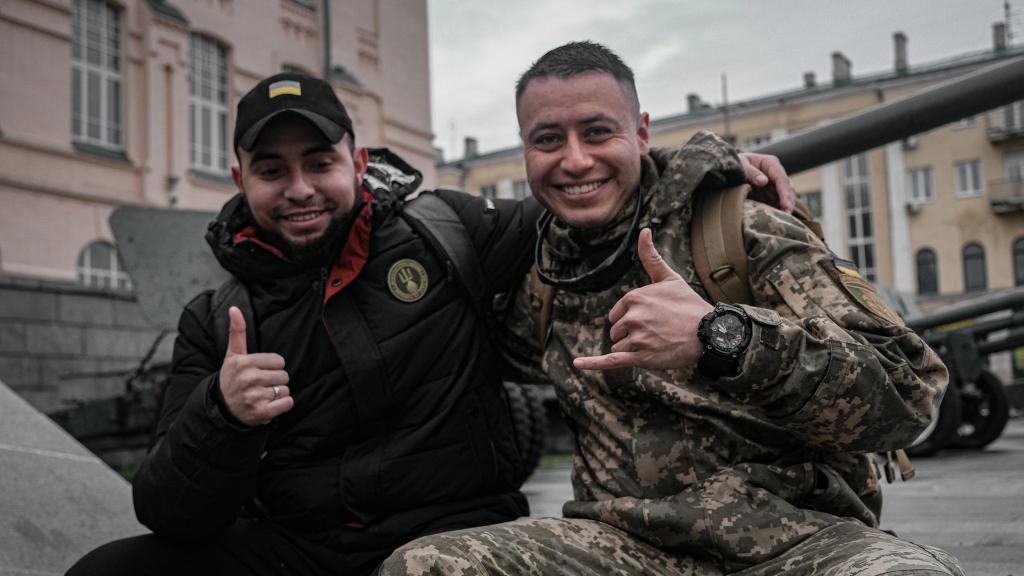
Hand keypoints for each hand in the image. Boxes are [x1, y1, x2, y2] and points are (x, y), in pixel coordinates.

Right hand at [218, 306, 292, 425]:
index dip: (272, 366)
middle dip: (275, 380)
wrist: (222, 408)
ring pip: (286, 389)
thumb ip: (237, 331)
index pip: (279, 361)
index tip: (259, 371)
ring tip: (262, 395)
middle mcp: (248, 379)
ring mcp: (255, 397)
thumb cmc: (232, 377)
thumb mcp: (233, 355)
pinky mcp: (262, 412)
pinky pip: (288, 403)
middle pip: (284, 375)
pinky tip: (268, 404)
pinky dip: (282, 405)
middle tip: (260, 385)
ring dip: (278, 393)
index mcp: (244, 363)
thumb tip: (234, 308)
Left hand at [573, 228, 712, 371]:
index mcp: (634, 298)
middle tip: (658, 332)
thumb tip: (644, 230)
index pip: (617, 314)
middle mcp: (632, 317)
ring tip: (657, 344)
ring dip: (633, 348)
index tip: (653, 319)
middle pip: (617, 331)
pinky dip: (593, 363)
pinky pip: (611, 360)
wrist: (710, 332)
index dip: (632, 319)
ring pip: (619, 346)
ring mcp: (636, 338)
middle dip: (632, 334)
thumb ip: (650, 256)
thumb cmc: (689, 305)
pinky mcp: (641, 357)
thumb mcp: (669, 277)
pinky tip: (578, 363)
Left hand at [739, 152, 795, 212]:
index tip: (785, 205)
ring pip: (785, 195)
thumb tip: (763, 181)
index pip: (781, 178)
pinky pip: (777, 200)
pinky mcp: (770, 191)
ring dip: (786, 206)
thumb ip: (751, 172)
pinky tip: (778, 217)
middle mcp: (775, 172)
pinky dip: (779, 208)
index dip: (784, 192)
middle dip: (788, 201)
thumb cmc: (736, 164)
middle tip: (787, 215)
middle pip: (787, 187)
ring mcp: (774, 182)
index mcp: (770, 163)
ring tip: (785, 218)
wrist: (731, 168)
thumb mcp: (741, 165)